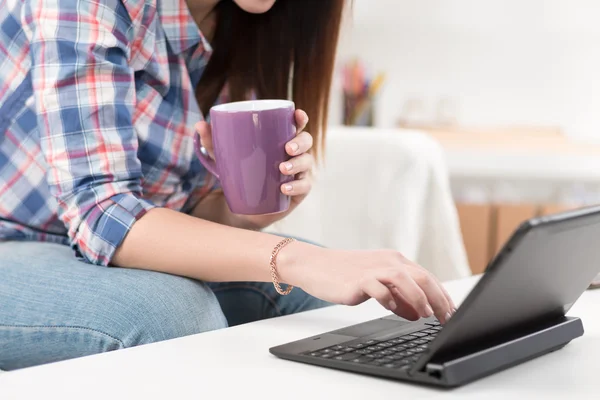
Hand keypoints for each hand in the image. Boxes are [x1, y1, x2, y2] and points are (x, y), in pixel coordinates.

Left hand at [195, 109, 313, 228]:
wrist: (246, 207)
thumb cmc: (240, 173)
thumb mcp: (226, 158)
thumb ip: (213, 141)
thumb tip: (199, 125)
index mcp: (282, 139)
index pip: (297, 125)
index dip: (301, 118)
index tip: (297, 115)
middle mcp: (295, 154)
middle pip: (307, 142)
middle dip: (300, 142)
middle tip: (287, 147)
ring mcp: (299, 172)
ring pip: (307, 163)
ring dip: (297, 164)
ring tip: (282, 168)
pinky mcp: (299, 191)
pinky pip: (303, 186)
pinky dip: (295, 187)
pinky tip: (283, 188)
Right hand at [278, 243, 456, 323]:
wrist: (315, 265)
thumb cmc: (345, 275)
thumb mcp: (376, 285)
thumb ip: (398, 297)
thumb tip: (418, 313)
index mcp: (395, 261)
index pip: (427, 277)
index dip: (443, 296)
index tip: (452, 314)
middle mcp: (388, 262)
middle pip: (422, 278)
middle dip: (439, 300)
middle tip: (447, 319)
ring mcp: (373, 269)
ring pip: (405, 279)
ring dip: (419, 298)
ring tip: (426, 314)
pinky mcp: (358, 279)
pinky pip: (379, 287)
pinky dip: (389, 298)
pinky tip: (393, 309)